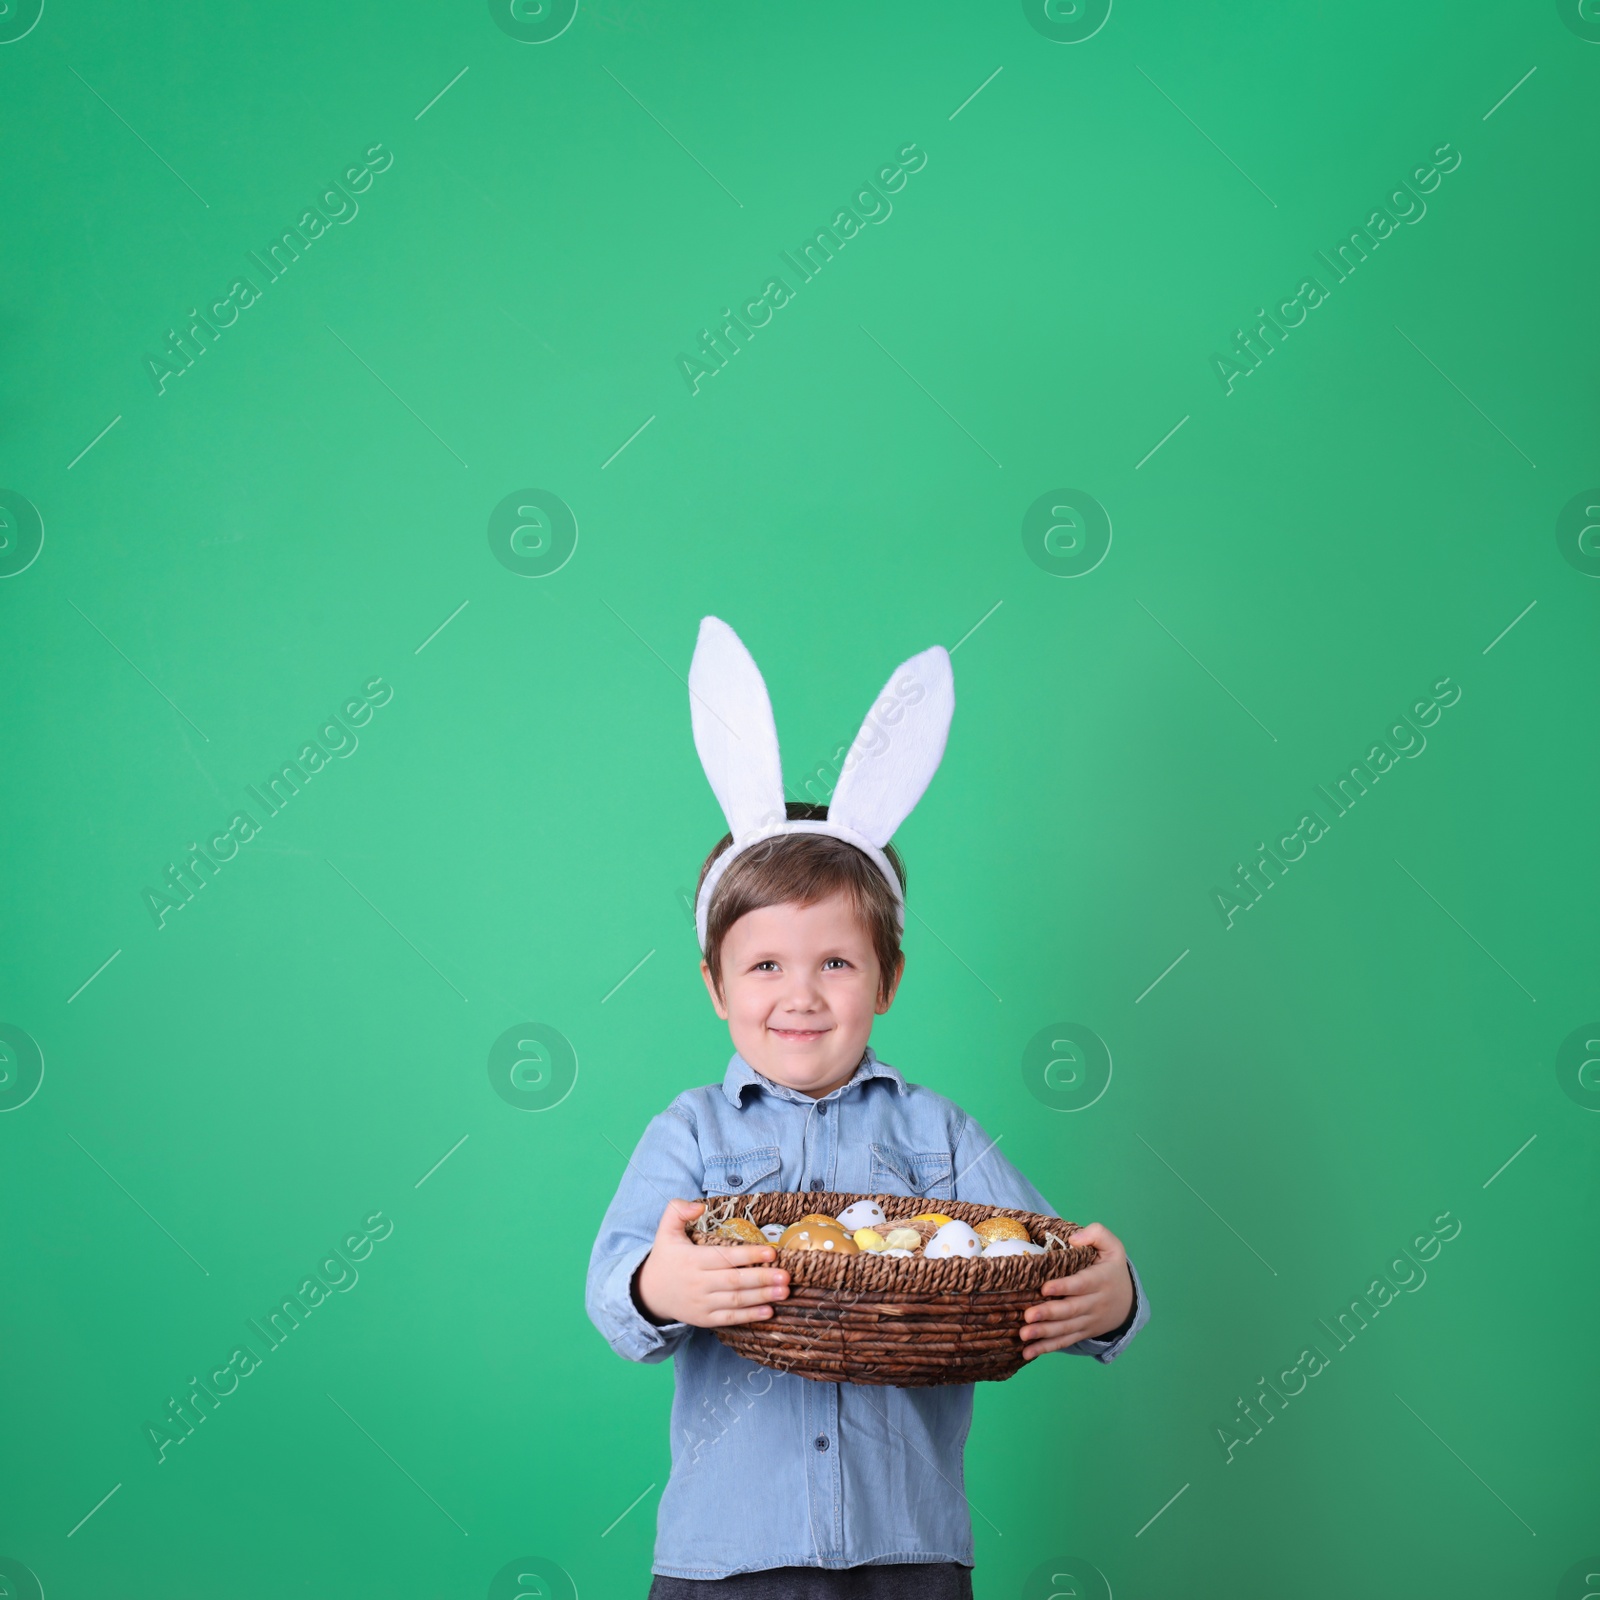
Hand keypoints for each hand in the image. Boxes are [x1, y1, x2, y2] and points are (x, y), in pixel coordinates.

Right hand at [634, 1199, 789, 1328]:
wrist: (649, 1293)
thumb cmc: (665, 1258)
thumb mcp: (665, 1230)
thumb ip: (678, 1210)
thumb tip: (699, 1205)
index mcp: (692, 1260)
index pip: (725, 1257)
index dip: (749, 1255)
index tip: (772, 1253)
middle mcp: (698, 1283)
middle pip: (734, 1281)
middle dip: (762, 1278)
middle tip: (786, 1276)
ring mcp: (701, 1304)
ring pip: (735, 1301)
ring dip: (762, 1297)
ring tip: (784, 1292)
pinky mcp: (704, 1319)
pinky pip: (729, 1319)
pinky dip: (750, 1316)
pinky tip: (769, 1311)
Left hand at [1019, 1223, 1133, 1358]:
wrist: (1128, 1301)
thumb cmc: (1111, 1267)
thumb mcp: (1112, 1246)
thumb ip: (1096, 1234)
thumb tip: (1075, 1239)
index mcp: (1100, 1279)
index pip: (1081, 1284)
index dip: (1064, 1287)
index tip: (1044, 1288)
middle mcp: (1095, 1303)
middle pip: (1071, 1310)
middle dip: (1048, 1314)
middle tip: (1027, 1316)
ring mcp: (1089, 1320)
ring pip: (1066, 1329)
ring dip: (1044, 1334)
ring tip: (1024, 1336)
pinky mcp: (1082, 1332)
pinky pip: (1065, 1341)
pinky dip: (1047, 1348)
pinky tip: (1028, 1352)